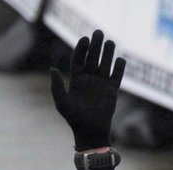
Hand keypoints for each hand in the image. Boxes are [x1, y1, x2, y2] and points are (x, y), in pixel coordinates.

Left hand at [50, 29, 125, 150]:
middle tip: (99, 32)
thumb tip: (52, 69)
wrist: (90, 133)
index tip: (85, 39)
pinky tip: (120, 59)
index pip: (79, 60)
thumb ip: (57, 87)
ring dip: (108, 52)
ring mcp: (101, 84)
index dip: (81, 49)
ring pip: (105, 63)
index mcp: (77, 80)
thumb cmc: (74, 120)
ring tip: (110, 42)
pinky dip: (119, 67)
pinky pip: (117, 75)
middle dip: (96, 45)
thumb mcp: (62, 104)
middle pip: (93, 57)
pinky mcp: (112, 90)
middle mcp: (89, 80)